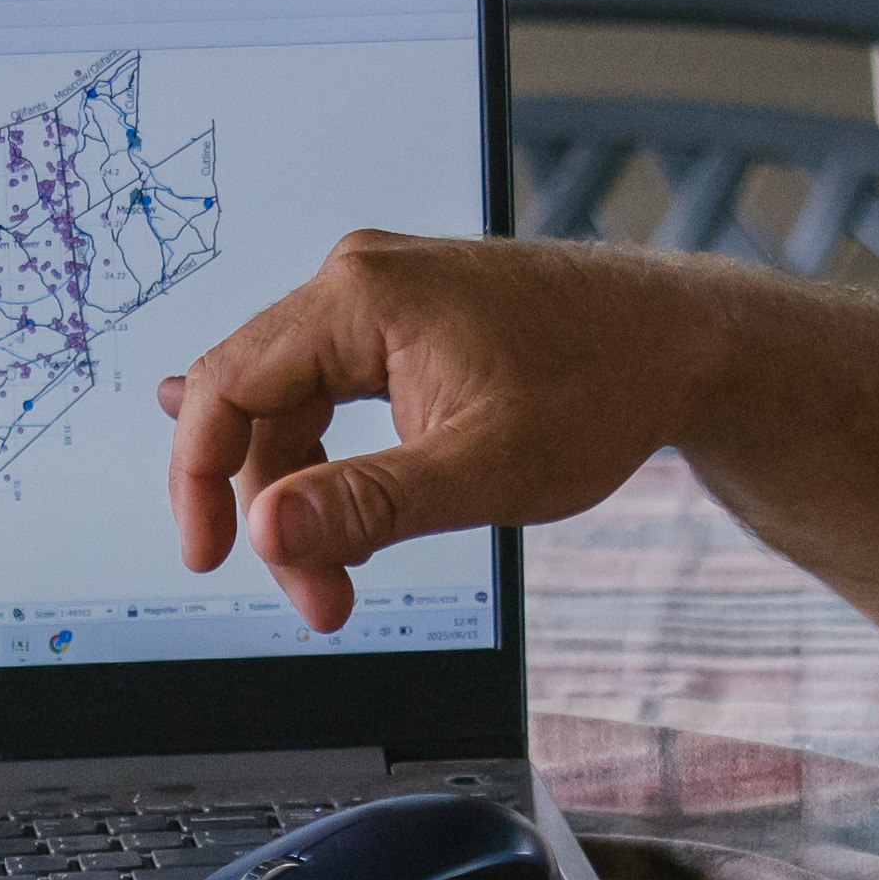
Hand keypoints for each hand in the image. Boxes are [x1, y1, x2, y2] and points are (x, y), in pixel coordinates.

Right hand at [160, 232, 726, 627]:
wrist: (681, 343)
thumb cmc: (602, 388)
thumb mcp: (483, 467)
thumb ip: (368, 503)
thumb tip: (269, 529)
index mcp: (362, 296)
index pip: (225, 384)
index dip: (197, 478)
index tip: (207, 557)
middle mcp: (359, 280)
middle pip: (252, 401)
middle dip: (271, 509)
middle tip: (320, 598)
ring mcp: (380, 295)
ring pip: (291, 406)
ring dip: (305, 495)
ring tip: (344, 574)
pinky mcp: (404, 321)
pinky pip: (327, 391)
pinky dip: (326, 459)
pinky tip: (302, 494)